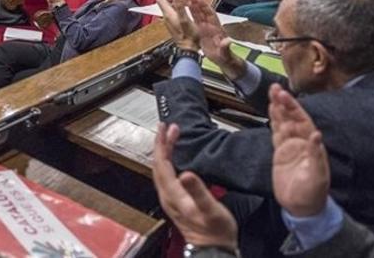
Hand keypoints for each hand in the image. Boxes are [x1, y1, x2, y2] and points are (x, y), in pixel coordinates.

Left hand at [153, 123, 237, 249]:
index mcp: (173, 194)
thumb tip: (186, 174)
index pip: (162, 162)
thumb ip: (198, 191)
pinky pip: (167, 175)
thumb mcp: (210, 209)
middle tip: (169, 127)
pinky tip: (176, 159)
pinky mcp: (176, 201)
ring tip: (170, 138)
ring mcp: (171, 199)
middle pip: (158, 164)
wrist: (215, 250)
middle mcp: (167, 195)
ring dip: (164, 151)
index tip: (167, 128)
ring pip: (161, 169)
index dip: (163, 143)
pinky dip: (169, 162)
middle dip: (162, 143)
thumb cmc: (215, 232)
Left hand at [155, 0, 198, 50]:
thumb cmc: (188, 36)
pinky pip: (174, 12)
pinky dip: (179, 6)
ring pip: (170, 7)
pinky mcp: (175, 24)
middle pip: (165, 2)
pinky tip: (186, 7)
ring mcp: (171, 21)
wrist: (188, 49)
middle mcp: (167, 17)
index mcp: (168, 14)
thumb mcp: (184, 18)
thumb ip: (179, 5)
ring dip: (176, 0)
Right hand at [183, 0, 242, 77]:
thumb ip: (225, 46)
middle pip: (203, 12)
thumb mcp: (225, 52)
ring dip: (193, 7)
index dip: (205, 7)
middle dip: (198, 3)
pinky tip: (187, 10)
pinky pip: (196, 22)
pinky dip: (192, 15)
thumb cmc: (225, 56)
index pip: (210, 15)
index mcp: (216, 29)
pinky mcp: (201, 33)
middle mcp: (211, 27)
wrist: (223, 60)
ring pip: (199, 16)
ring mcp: (206, 29)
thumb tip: (227, 41)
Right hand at [268, 85, 330, 217]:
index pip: (302, 120)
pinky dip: (274, 120)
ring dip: (278, 107)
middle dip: (284, 102)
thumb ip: (316, 154)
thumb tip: (316, 134)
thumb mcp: (317, 175)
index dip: (294, 108)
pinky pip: (276, 132)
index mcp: (312, 145)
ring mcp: (290, 146)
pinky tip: (271, 109)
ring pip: (283, 122)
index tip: (285, 96)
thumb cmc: (313, 193)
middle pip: (292, 117)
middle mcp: (301, 142)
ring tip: (272, 92)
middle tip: (275, 88)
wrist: (301, 207)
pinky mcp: (280, 153)